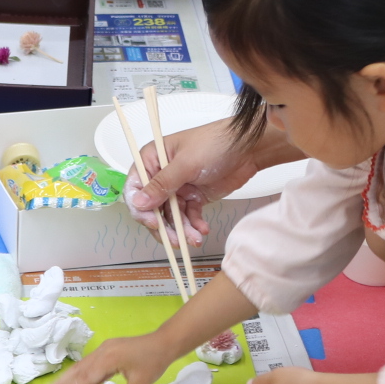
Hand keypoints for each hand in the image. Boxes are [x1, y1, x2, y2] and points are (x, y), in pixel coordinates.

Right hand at [48, 332, 176, 383]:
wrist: (164, 341)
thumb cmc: (154, 361)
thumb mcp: (141, 383)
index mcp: (109, 359)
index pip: (86, 377)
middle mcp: (103, 352)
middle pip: (79, 370)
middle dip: (63, 383)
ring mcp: (104, 349)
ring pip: (83, 365)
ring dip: (69, 378)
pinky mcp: (108, 349)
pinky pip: (90, 363)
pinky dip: (81, 373)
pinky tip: (75, 381)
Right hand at [125, 118, 304, 245]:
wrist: (249, 148)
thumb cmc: (216, 143)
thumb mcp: (186, 164)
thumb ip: (162, 185)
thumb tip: (138, 203)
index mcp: (152, 159)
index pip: (135, 187)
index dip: (140, 208)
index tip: (152, 223)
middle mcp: (162, 174)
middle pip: (152, 207)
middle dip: (163, 225)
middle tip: (174, 240)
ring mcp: (178, 187)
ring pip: (171, 216)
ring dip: (181, 229)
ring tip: (193, 239)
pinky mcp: (194, 197)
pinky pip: (188, 216)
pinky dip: (194, 225)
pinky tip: (201, 231)